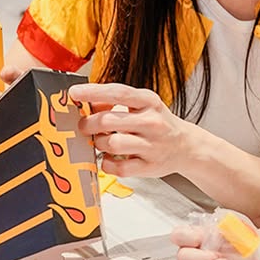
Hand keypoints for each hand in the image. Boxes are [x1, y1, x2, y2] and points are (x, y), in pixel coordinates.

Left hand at [69, 83, 198, 178]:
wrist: (185, 146)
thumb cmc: (157, 123)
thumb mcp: (142, 105)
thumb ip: (117, 101)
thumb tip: (87, 101)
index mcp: (149, 101)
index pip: (118, 93)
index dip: (93, 92)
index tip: (74, 92)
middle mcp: (152, 121)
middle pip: (108, 121)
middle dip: (89, 124)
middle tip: (84, 126)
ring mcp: (152, 145)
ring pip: (111, 144)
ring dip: (99, 144)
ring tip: (102, 142)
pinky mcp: (149, 166)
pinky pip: (118, 167)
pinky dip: (107, 163)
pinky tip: (110, 158)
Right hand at [170, 223, 232, 259]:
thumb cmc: (242, 245)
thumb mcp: (236, 229)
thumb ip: (226, 226)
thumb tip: (219, 229)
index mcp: (195, 238)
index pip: (177, 236)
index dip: (185, 237)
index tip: (200, 238)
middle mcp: (191, 257)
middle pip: (181, 257)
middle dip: (202, 256)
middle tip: (218, 255)